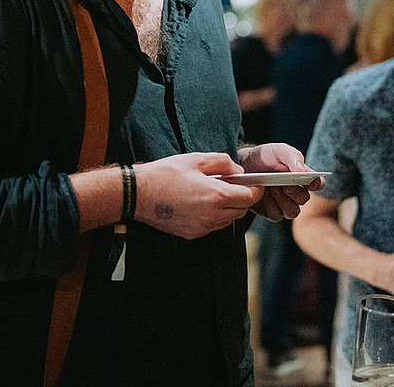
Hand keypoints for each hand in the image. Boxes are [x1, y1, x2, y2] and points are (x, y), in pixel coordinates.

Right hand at [133, 153, 262, 239]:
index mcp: (216, 196)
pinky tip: (203, 203)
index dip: (255, 189)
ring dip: (230, 208)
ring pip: (229, 220)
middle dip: (243, 198)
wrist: (139, 194)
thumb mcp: (196, 160)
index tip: (254, 183)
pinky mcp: (193, 234)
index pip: (249, 197)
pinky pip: (214, 226)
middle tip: (234, 184)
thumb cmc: (165, 174)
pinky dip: (216, 216)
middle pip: (242, 211)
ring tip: (216, 192)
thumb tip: (238, 171)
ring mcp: (203, 227)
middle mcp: (212, 216)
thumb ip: (223, 163)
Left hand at [237, 143, 323, 220]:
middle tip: (283, 184)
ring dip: (282, 200)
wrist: (242, 166)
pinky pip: (276, 215)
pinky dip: (270, 205)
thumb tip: (302, 171)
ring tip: (271, 187)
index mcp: (301, 176)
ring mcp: (283, 204)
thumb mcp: (277, 150)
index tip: (310, 182)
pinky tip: (262, 195)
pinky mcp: (271, 212)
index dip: (317, 184)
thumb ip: (292, 156)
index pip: (317, 183)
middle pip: (304, 199)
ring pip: (293, 211)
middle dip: (295, 192)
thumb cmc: (263, 157)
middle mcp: (295, 192)